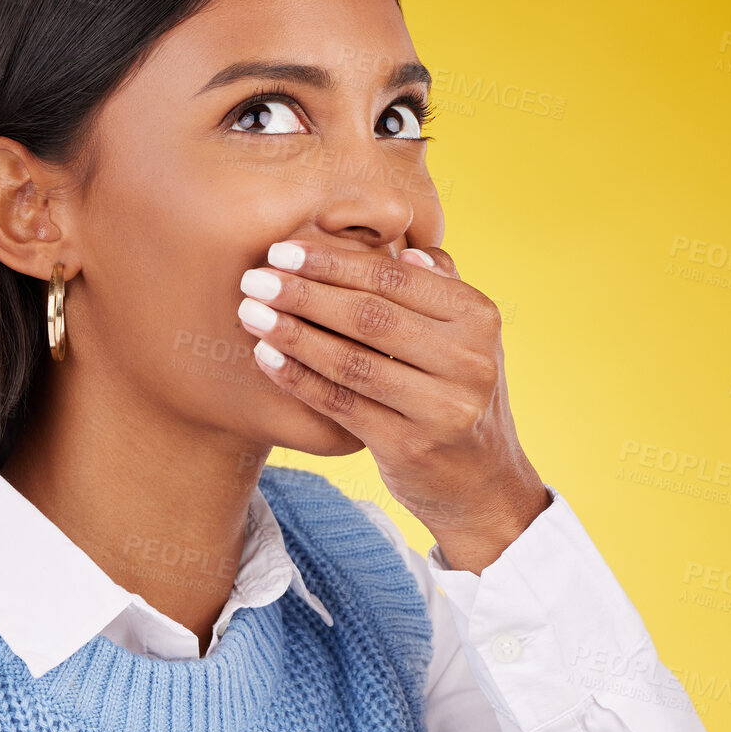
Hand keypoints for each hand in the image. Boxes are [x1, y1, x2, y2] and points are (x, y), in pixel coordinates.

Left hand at [236, 238, 550, 572]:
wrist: (482, 483)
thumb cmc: (456, 393)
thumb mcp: (465, 338)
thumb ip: (438, 290)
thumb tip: (402, 248)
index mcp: (479, 318)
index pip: (394, 278)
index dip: (334, 262)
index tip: (282, 249)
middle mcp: (468, 361)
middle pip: (369, 316)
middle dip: (304, 293)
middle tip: (253, 278)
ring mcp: (441, 408)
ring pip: (350, 361)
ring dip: (292, 334)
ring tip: (248, 313)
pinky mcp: (409, 446)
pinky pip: (340, 403)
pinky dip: (298, 378)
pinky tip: (264, 356)